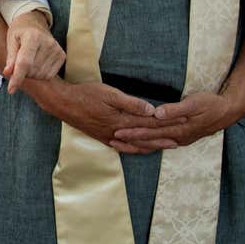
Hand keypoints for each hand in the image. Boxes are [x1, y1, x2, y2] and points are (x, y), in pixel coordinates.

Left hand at [3, 9, 64, 92]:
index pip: (25, 62)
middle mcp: (48, 43)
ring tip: (29, 60)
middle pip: (32, 71)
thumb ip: (10, 58)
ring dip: (31, 74)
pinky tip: (37, 62)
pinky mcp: (62, 56)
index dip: (17, 77)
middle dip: (22, 72)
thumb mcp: (11, 41)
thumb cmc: (19, 32)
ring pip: (40, 75)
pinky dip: (40, 74)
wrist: (34, 22)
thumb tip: (8, 73)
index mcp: (32, 36)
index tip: (11, 90)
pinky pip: (49, 75)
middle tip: (19, 61)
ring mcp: (57, 49)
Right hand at [25, 77, 172, 150]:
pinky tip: (141, 149)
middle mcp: (118, 133)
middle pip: (146, 137)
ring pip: (136, 145)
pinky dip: (136, 149)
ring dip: (152, 145)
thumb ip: (131, 104)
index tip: (182, 121)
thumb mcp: (109, 94)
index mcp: (122, 121)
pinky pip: (124, 148)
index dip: (167, 123)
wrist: (63, 104)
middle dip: (164, 138)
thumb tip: (152, 111)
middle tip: (181, 139)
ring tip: (167, 146)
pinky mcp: (103, 138)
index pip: (150, 123)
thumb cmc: (85, 95)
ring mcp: (110, 137)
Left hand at [110, 92, 243, 153]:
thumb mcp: (194, 102)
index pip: (151, 131)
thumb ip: (175, 109)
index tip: (118, 131)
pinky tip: (140, 145)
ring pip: (154, 144)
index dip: (134, 132)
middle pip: (149, 140)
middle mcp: (177, 137)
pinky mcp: (181, 138)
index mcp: (178, 129)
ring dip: (137, 145)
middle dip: (130, 140)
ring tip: (120, 144)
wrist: (227, 112)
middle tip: (112, 140)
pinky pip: (160, 143)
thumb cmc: (210, 104)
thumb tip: (158, 113)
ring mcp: (179, 139)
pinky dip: (148, 145)